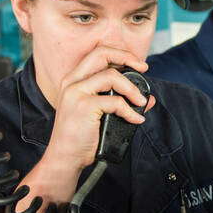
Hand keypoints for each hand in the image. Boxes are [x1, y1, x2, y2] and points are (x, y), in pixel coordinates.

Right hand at [45, 44, 154, 172]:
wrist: (64, 158)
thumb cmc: (81, 137)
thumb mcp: (100, 114)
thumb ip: (120, 102)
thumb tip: (147, 98)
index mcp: (74, 80)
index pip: (97, 54)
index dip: (120, 54)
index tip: (137, 64)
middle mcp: (72, 82)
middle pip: (101, 53)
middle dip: (127, 57)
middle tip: (144, 68)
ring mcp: (76, 93)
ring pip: (112, 76)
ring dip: (132, 89)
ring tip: (141, 102)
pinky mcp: (83, 107)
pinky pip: (115, 102)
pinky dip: (130, 111)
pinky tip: (135, 120)